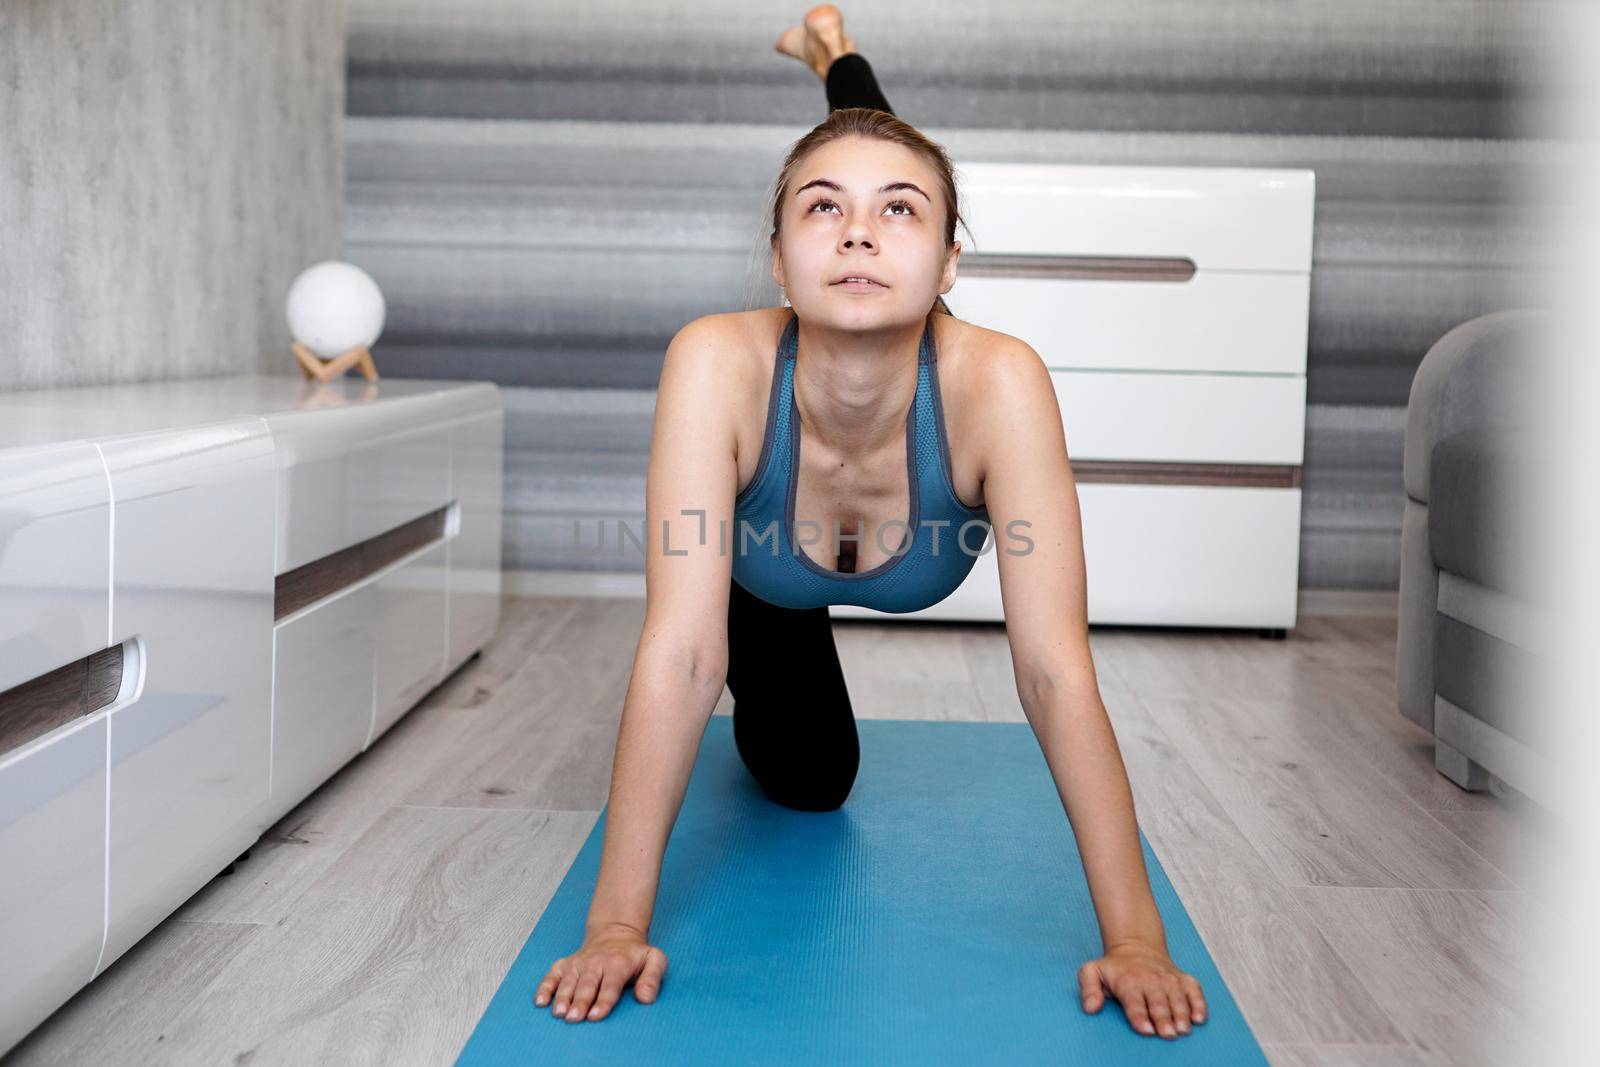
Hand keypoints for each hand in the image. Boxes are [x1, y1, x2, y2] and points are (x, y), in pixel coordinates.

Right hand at [534, 922, 668, 1022]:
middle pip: (586, 986)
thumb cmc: (635, 954)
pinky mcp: (566, 964)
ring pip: (569, 982)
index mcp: (617, 964)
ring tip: (558, 1013)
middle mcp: (595, 963)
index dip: (602, 1001)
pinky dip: (545, 987)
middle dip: (580, 1002)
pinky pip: (553, 975)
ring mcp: (578, 964)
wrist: (615, 932)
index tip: (595, 1015)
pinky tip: (540, 1001)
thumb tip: (646, 998)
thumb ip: (653, 978)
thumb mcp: (654, 959)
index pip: (610, 986)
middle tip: (574, 1018)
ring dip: (562, 997)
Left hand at [1078, 941, 1207, 1038]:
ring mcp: (1170, 980)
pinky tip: (1200, 1018)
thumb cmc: (1114, 967)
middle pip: (1158, 1003)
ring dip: (1182, 1015)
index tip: (1146, 1030)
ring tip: (1183, 1030)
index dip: (1140, 1016)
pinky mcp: (1184, 980)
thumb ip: (1087, 989)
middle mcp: (1151, 980)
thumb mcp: (1092, 972)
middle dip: (1164, 1019)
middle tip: (1168, 1035)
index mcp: (1128, 982)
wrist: (1136, 946)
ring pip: (1178, 999)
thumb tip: (1090, 1008)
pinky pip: (1195, 991)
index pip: (1134, 1002)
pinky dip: (1199, 1004)